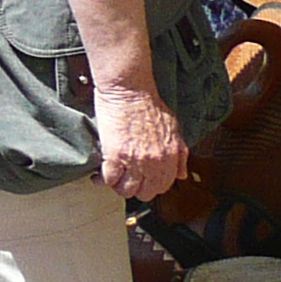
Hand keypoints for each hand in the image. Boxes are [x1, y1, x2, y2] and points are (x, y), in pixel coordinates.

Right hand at [92, 82, 186, 201]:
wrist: (130, 89)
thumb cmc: (148, 104)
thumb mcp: (173, 127)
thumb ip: (179, 153)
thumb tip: (181, 173)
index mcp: (170, 155)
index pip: (164, 186)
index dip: (151, 185)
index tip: (142, 181)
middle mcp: (154, 161)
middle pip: (145, 192)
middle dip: (135, 188)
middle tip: (125, 179)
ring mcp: (134, 160)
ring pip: (126, 190)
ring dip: (117, 186)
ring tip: (111, 178)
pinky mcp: (115, 155)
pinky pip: (109, 180)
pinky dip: (102, 179)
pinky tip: (98, 173)